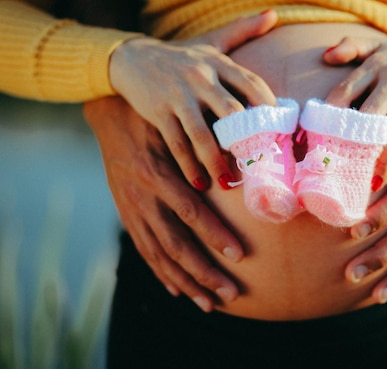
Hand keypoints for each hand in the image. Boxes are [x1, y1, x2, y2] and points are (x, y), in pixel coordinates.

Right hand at [84, 96, 242, 311]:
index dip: (215, 235)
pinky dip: (160, 273)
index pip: (190, 212)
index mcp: (158, 173)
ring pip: (159, 256)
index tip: (240, 255)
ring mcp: (132, 210)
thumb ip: (203, 148)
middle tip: (231, 292)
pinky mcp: (126, 215)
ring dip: (186, 282)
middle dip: (204, 272)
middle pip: (175, 245)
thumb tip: (243, 165)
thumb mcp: (178, 128)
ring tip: (210, 304)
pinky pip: (144, 250)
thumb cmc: (155, 119)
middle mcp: (143, 197)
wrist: (109, 117)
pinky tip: (177, 290)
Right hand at [109, 10, 278, 190]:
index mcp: (218, 63)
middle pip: (232, 112)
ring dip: (217, 162)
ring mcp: (178, 95)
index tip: (284, 131)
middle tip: (260, 165)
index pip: (252, 84)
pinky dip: (189, 165)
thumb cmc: (180, 55)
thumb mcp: (211, 42)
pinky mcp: (158, 111)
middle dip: (248, 141)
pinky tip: (199, 182)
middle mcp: (201, 77)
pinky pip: (177, 143)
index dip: (270, 107)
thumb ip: (243, 30)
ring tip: (228, 182)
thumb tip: (274, 15)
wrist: (130, 56)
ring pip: (203, 134)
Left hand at [324, 24, 386, 185]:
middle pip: (369, 114)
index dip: (331, 115)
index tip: (318, 139)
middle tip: (342, 170)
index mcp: (375, 64)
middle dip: (355, 144)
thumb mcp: (380, 45)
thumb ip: (352, 47)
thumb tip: (324, 57)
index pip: (345, 90)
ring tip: (373, 184)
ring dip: (385, 160)